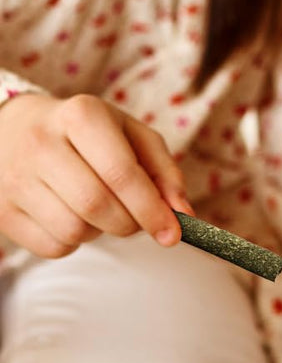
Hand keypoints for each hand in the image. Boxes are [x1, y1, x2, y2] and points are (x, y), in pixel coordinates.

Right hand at [0, 93, 193, 258]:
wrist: (13, 129)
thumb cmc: (86, 133)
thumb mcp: (129, 134)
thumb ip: (163, 170)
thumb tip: (182, 211)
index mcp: (81, 115)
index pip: (122, 173)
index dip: (152, 209)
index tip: (173, 233)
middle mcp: (42, 142)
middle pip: (98, 206)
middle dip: (129, 224)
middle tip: (136, 220)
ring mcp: (15, 177)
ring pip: (74, 231)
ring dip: (99, 232)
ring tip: (98, 209)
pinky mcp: (1, 210)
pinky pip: (52, 247)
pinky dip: (73, 243)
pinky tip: (71, 217)